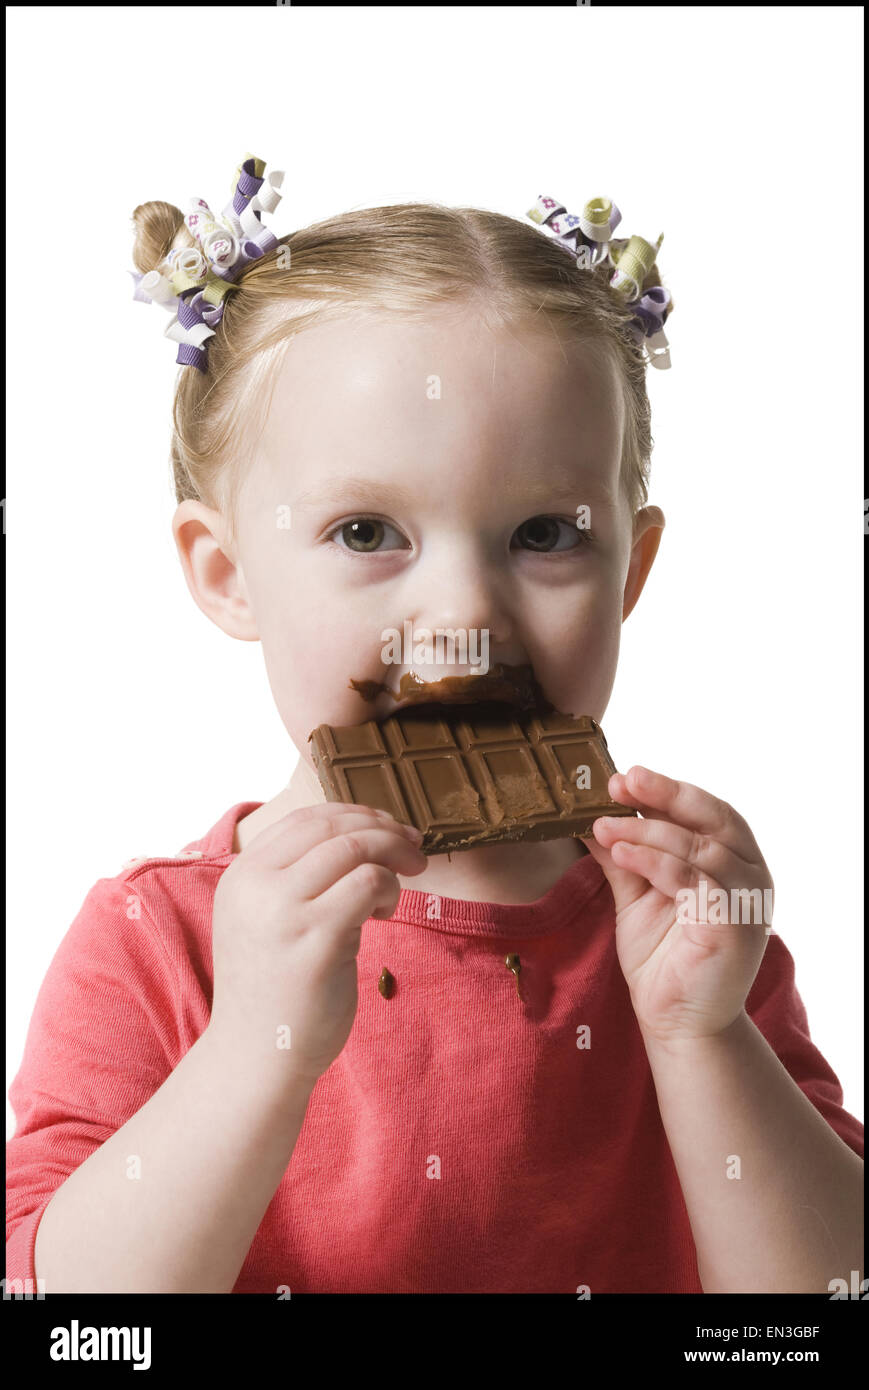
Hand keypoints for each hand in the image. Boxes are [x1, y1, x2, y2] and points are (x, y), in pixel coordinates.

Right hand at [208, 803, 426, 1084]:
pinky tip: (386, 913)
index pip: (304, 819)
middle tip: (412, 846)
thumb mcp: (269, 920)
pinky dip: (389, 888)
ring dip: (393, 855)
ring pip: (355, 847)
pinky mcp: (316, 940)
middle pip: (332, 826)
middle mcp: (256, 886)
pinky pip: (368, 884)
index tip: (388, 827)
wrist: (256, 1058)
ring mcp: (283, 912)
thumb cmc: (274, 990)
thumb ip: (299, 879)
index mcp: (242, 876)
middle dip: (383, 828)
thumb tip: (365, 836)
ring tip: (406, 881)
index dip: (354, 814)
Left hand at [583, 766, 773, 1044]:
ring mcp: (745, 902)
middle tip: (619, 782)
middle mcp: (750, 876)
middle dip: (664, 795)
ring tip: (603, 825)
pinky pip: (693, 881)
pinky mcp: (732, 927)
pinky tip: (621, 853)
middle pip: (713, 818)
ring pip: (699, 846)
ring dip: (647, 831)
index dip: (668, 790)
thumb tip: (590, 816)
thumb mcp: (637, 896)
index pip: (708, 811)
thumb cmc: (663, 960)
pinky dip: (655, 862)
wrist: (677, 1024)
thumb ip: (623, 856)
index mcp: (734, 863)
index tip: (623, 778)